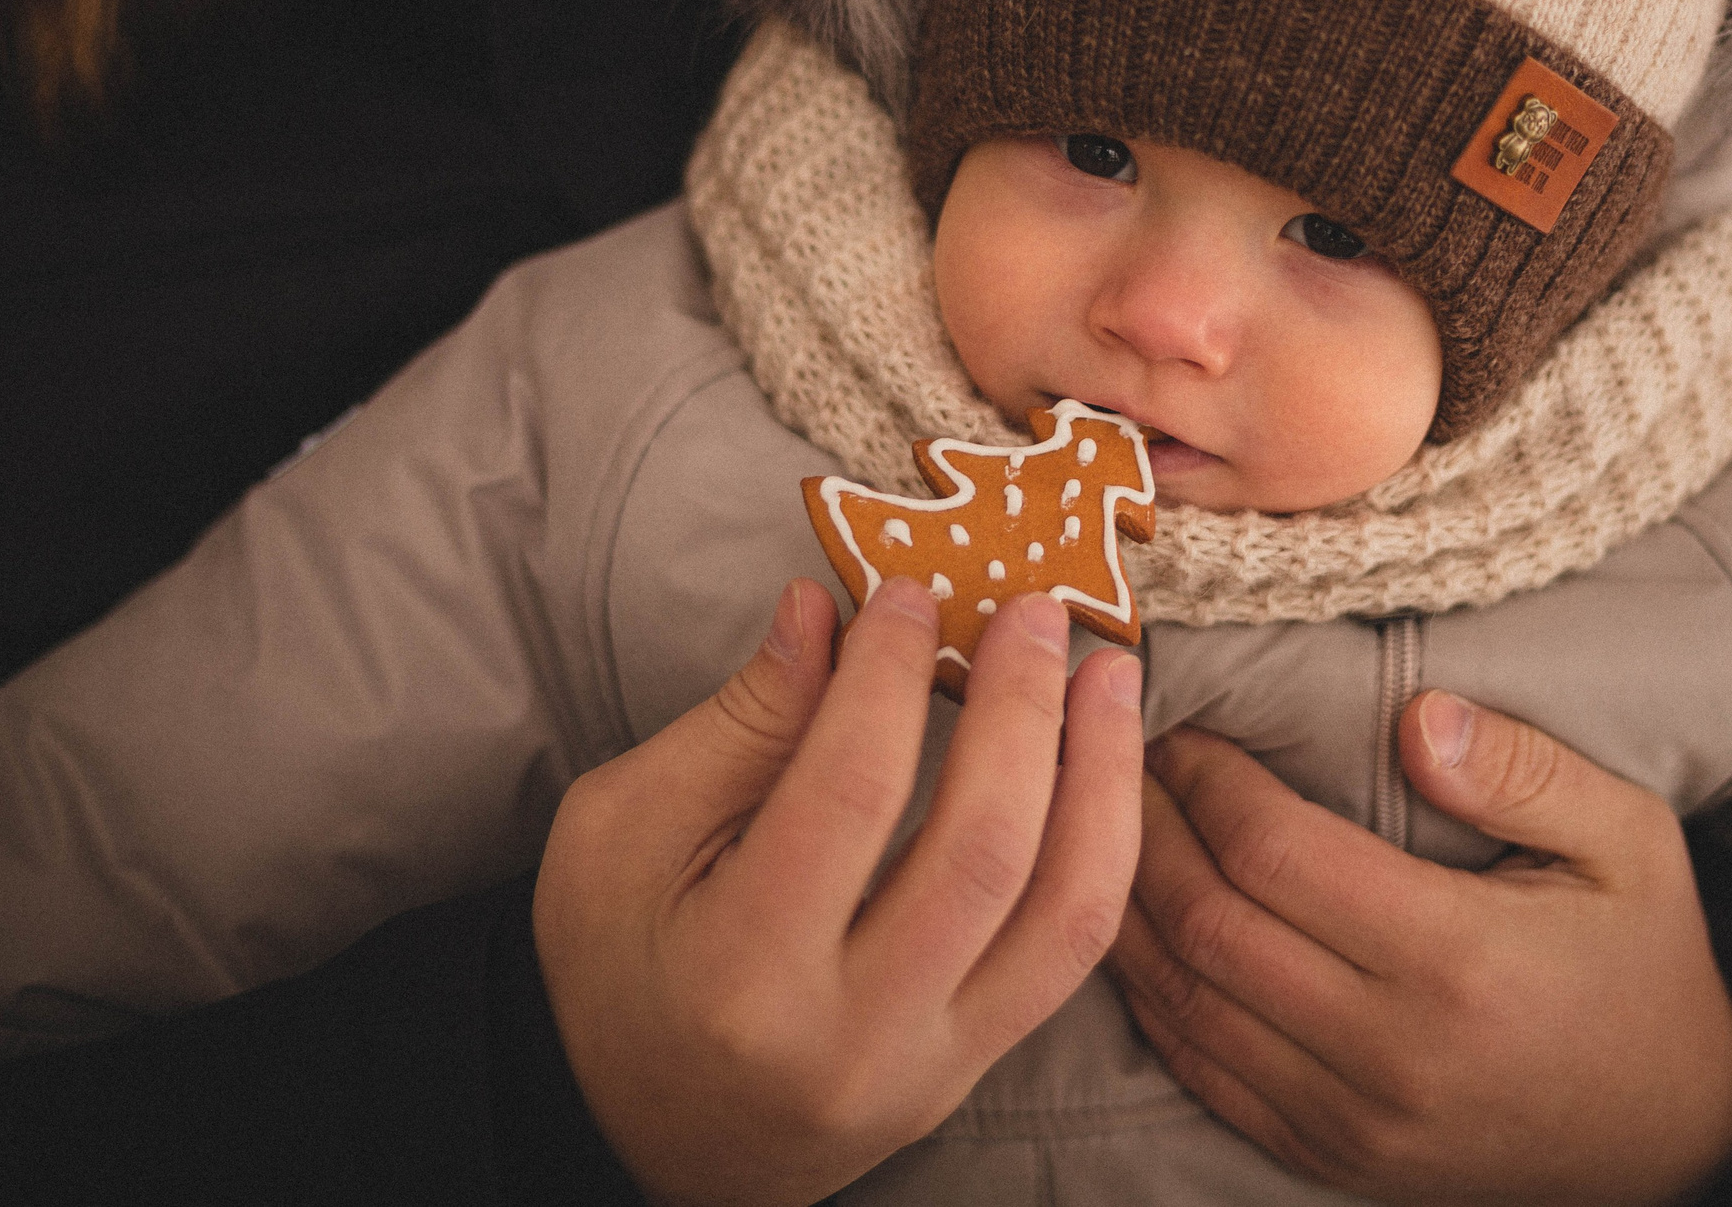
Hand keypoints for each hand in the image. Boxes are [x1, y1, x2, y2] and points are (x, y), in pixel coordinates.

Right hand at [534, 577, 1143, 1205]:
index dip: (889, 676)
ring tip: (1109, 674)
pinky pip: (1074, 949)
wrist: (660, 1137)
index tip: (909, 594)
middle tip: (1032, 611)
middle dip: (1021, 710)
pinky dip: (1104, 846)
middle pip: (979, 850)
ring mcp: (930, 1063)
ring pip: (1063, 911)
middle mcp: (850, 1033)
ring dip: (1101, 776)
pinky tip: (1105, 763)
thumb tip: (821, 611)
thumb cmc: (622, 967)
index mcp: (740, 973)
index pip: (848, 795)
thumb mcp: (623, 836)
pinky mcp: (976, 1064)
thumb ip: (735, 727)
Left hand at [1110, 692, 1731, 1206]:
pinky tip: (1136, 927)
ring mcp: (1353, 1118)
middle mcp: (1392, 1051)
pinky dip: (1153, 995)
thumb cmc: (1643, 960)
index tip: (1183, 723)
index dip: (1207, 778)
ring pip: (1187, 1003)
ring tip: (1107, 825)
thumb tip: (1415, 716)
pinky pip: (1204, 1072)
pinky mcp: (1331, 1156)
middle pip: (1210, 924)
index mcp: (1460, 960)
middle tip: (1119, 758)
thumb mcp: (1632, 839)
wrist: (1674, 1134)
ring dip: (1128, 907)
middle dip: (1145, 827)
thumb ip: (1525, 768)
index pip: (1276, 853)